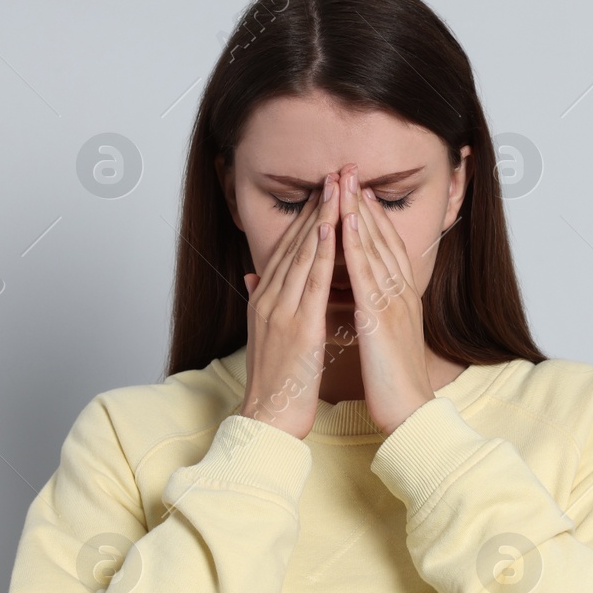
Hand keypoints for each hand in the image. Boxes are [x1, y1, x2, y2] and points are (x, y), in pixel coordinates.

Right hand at [238, 172, 341, 439]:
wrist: (268, 419)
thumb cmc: (274, 383)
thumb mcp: (264, 336)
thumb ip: (262, 303)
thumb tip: (254, 278)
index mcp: (264, 301)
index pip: (286, 249)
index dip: (305, 217)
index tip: (322, 190)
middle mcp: (269, 299)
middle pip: (294, 242)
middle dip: (316, 206)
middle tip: (335, 173)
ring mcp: (282, 310)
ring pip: (304, 253)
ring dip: (322, 217)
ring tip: (338, 186)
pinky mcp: (298, 325)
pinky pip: (312, 281)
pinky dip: (323, 251)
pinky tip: (334, 228)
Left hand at [336, 164, 434, 434]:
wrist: (410, 412)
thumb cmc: (394, 382)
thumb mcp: (383, 339)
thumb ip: (373, 313)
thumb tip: (362, 299)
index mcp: (399, 298)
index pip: (384, 247)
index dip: (370, 216)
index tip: (355, 190)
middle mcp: (399, 293)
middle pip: (381, 237)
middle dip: (363, 203)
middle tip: (348, 171)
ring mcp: (392, 303)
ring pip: (373, 248)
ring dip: (357, 213)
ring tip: (343, 183)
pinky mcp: (381, 317)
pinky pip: (365, 274)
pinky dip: (355, 245)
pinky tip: (343, 224)